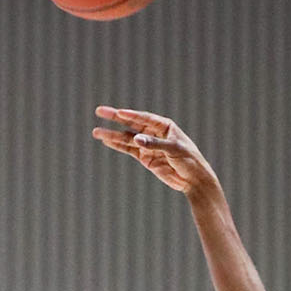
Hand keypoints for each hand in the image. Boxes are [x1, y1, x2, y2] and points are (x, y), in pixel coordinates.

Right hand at [93, 108, 219, 195]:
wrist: (194, 180)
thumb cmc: (190, 160)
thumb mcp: (174, 150)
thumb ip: (154, 144)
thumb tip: (136, 139)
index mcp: (165, 126)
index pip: (144, 118)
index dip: (130, 115)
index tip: (118, 113)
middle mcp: (154, 133)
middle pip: (131, 124)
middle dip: (115, 118)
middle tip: (99, 111)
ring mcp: (148, 145)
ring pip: (127, 138)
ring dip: (112, 135)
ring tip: (96, 132)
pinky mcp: (146, 158)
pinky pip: (129, 150)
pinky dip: (118, 146)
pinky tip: (106, 141)